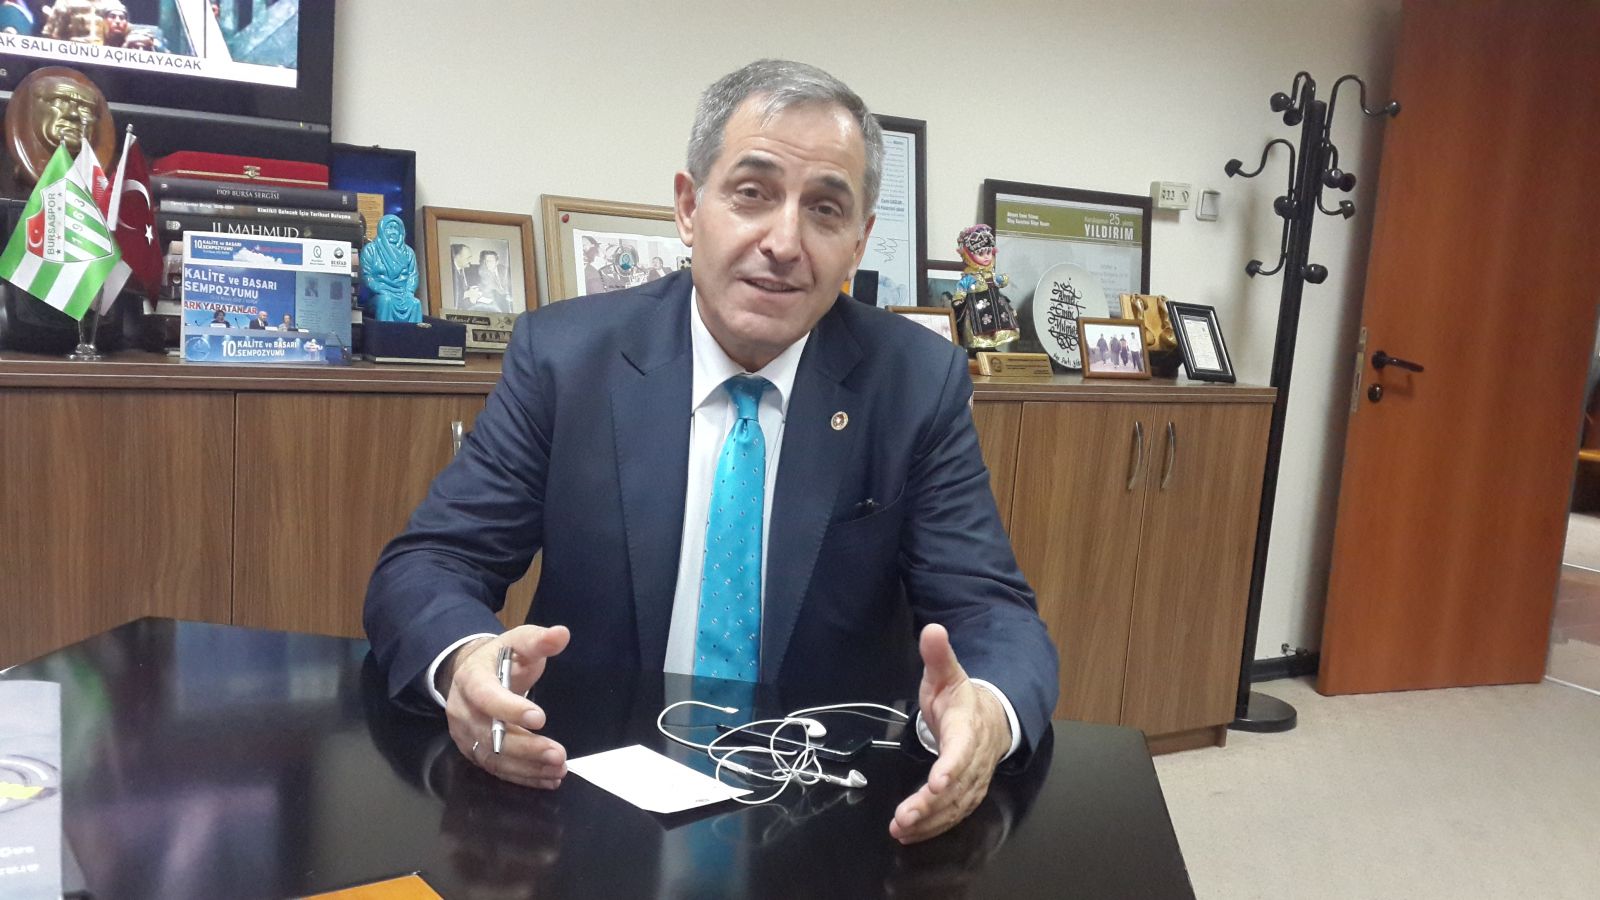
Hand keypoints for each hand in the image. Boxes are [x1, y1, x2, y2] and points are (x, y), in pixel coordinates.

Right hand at [444, 624, 570, 789]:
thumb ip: (538, 640)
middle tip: (558, 754)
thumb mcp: (518, 642)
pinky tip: (547, 778)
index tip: (541, 718)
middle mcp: (462, 710)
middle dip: (527, 748)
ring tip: (558, 769)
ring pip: (494, 758)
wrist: (473, 673)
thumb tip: (561, 634)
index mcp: (471, 678)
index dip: (510, 709)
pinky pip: (496, 770)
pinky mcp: (473, 751)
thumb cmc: (501, 658)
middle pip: (491, 735)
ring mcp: (465, 734)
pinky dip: (523, 777)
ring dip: (527, 767)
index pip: (486, 696)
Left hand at [889, 624, 1009, 843]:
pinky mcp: (967, 794)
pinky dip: (932, 826)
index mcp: (969, 727)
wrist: (991, 718)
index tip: (937, 781)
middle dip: (931, 804)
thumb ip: (938, 655)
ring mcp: (973, 779)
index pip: (963, 750)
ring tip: (901, 828)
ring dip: (929, 821)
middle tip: (904, 816)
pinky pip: (952, 814)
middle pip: (957, 786)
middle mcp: (974, 758)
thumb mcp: (947, 673)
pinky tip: (910, 833)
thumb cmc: (961, 698)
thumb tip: (933, 629)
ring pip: (954, 806)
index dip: (951, 767)